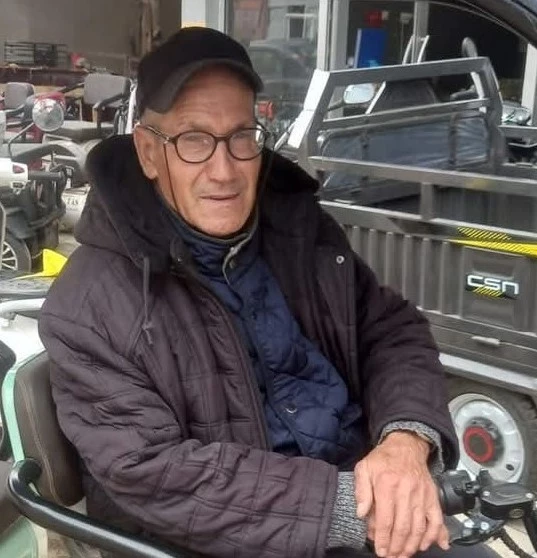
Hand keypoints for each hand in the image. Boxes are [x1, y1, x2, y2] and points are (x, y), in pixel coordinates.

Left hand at [354, 431, 448, 557]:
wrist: (406, 445)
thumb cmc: (383, 459)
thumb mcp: (364, 468)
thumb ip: (361, 490)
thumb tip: (361, 513)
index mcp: (387, 484)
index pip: (385, 518)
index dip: (382, 538)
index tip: (380, 550)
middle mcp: (406, 491)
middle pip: (403, 527)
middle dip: (396, 546)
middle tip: (391, 557)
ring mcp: (422, 495)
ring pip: (419, 527)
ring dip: (412, 546)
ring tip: (404, 555)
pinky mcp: (433, 496)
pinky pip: (437, 519)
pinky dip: (434, 535)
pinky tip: (427, 545)